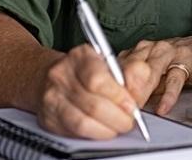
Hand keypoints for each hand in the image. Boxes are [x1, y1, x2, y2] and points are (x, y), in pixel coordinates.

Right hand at [31, 44, 155, 139]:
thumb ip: (130, 72)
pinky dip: (94, 134)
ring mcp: (52, 97)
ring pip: (83, 123)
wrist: (51, 76)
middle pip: (93, 105)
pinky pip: (74, 133)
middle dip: (118, 118)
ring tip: (117, 126)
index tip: (132, 106)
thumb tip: (142, 83)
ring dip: (107, 130)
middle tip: (129, 121)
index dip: (119, 97)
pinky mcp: (48, 118)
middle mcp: (61, 75)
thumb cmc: (85, 71)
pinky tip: (102, 129)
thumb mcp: (108, 63)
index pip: (97, 80)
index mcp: (80, 56)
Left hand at [119, 35, 191, 114]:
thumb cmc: (172, 65)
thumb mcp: (149, 76)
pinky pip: (174, 79)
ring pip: (150, 71)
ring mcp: (167, 52)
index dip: (111, 87)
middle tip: (120, 109)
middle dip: (124, 90)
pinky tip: (163, 107)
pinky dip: (168, 96)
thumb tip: (116, 106)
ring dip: (142, 91)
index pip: (118, 67)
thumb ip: (134, 87)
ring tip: (137, 108)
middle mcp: (149, 49)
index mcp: (136, 51)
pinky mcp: (185, 60)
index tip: (108, 104)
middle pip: (131, 68)